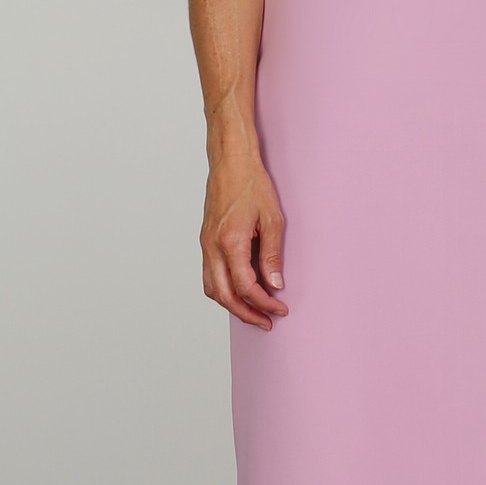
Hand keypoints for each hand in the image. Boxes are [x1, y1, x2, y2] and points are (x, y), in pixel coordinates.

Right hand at [201, 157, 288, 328]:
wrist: (230, 162)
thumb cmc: (251, 184)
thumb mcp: (272, 219)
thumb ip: (273, 255)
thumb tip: (275, 284)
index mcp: (230, 241)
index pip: (245, 286)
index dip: (264, 303)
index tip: (280, 309)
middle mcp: (212, 246)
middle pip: (224, 295)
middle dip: (246, 313)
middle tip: (266, 322)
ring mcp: (205, 244)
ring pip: (211, 288)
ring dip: (232, 305)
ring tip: (253, 312)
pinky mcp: (205, 241)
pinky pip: (209, 275)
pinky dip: (223, 290)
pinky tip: (239, 291)